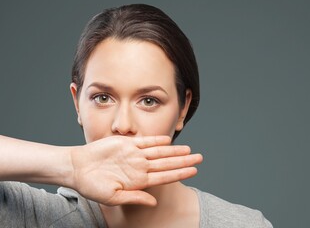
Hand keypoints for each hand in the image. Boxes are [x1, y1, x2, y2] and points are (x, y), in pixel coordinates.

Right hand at [69, 135, 201, 205]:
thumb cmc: (91, 186)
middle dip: (184, 161)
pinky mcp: (126, 144)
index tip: (194, 171)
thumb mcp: (113, 197)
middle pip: (167, 163)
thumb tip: (154, 201)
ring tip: (190, 150)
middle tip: (200, 158)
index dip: (180, 173)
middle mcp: (139, 167)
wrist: (76, 167)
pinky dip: (157, 140)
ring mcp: (134, 154)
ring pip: (160, 152)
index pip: (165, 177)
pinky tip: (169, 140)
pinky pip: (145, 141)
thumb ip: (135, 198)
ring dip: (175, 151)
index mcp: (138, 181)